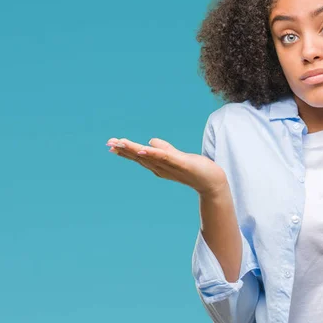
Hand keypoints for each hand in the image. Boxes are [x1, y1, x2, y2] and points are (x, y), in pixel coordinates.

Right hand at [106, 137, 228, 195]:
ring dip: (134, 150)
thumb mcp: (176, 157)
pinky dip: (154, 153)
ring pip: (149, 156)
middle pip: (140, 157)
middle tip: (109, 143)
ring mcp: (171, 166)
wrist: (212, 182)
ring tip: (121, 144)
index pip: (139, 156)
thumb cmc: (195, 169)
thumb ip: (163, 148)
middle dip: (125, 150)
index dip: (126, 151)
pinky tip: (144, 148)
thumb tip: (151, 141)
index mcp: (159, 165)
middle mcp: (162, 168)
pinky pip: (166, 157)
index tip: (111, 145)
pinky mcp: (182, 163)